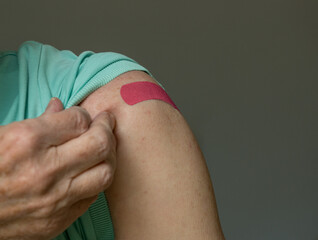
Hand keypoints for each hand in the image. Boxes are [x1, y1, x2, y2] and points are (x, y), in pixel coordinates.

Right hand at [0, 98, 116, 239]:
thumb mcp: (3, 136)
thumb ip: (38, 120)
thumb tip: (60, 106)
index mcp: (27, 142)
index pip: (78, 120)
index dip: (84, 114)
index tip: (84, 116)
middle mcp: (44, 171)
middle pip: (100, 144)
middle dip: (107, 128)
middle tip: (105, 123)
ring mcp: (53, 199)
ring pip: (105, 172)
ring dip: (108, 156)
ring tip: (102, 148)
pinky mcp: (57, 220)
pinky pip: (92, 196)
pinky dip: (94, 179)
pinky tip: (88, 172)